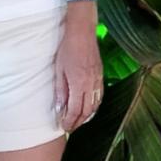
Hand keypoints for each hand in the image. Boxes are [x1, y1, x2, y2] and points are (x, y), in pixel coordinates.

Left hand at [54, 14, 103, 131]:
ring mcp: (98, 80)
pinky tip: (89, 108)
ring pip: (95, 105)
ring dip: (87, 116)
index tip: (64, 126)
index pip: (75, 110)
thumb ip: (60, 91)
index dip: (69, 121)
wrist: (82, 32)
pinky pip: (99, 96)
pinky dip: (94, 106)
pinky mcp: (101, 75)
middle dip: (78, 122)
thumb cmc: (67, 49)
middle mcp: (91, 84)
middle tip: (70, 127)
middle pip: (87, 111)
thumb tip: (59, 108)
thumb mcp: (59, 70)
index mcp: (79, 84)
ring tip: (78, 121)